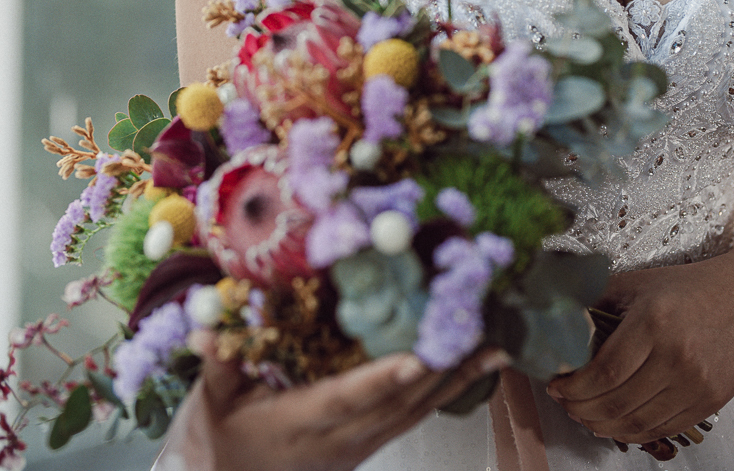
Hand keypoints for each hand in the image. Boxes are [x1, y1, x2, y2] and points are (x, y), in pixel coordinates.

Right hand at [200, 345, 509, 470]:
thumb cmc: (223, 438)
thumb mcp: (214, 399)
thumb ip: (219, 360)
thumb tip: (206, 323)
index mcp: (298, 425)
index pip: (346, 400)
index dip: (382, 380)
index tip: (417, 358)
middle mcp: (338, 440)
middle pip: (396, 405)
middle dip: (440, 370)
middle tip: (478, 333)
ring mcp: (358, 446)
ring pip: (413, 413)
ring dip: (455, 380)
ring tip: (492, 347)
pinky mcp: (368, 444)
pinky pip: (413, 417)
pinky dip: (446, 390)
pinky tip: (472, 367)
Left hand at [545, 254, 733, 445]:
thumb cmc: (683, 289)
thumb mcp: (635, 283)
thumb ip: (594, 297)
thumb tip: (556, 314)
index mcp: (653, 322)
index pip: (606, 371)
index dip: (575, 387)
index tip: (556, 386)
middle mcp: (676, 355)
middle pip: (618, 401)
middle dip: (582, 408)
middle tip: (565, 403)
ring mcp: (696, 383)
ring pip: (639, 422)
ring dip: (604, 425)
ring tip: (585, 416)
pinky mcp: (709, 401)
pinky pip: (664, 428)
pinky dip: (634, 432)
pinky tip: (616, 423)